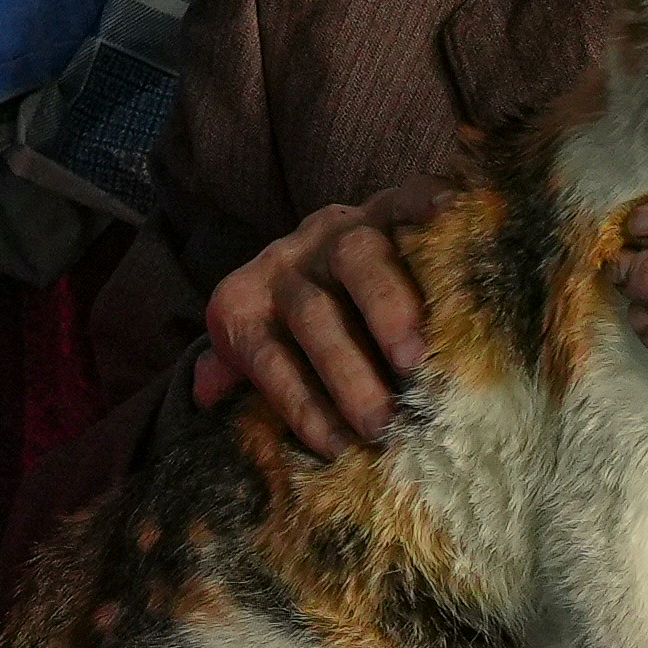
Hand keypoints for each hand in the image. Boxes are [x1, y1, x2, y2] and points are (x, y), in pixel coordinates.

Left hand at [194, 188, 438, 456]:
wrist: (322, 248)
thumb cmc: (301, 326)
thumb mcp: (256, 347)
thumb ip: (239, 369)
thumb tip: (202, 392)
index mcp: (247, 302)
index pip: (268, 357)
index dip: (299, 404)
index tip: (337, 448)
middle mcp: (289, 261)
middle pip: (312, 313)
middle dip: (345, 371)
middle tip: (382, 422)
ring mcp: (340, 228)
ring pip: (358, 260)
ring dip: (387, 310)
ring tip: (414, 361)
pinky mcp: (386, 204)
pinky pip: (404, 199)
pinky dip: (425, 208)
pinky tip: (444, 222)